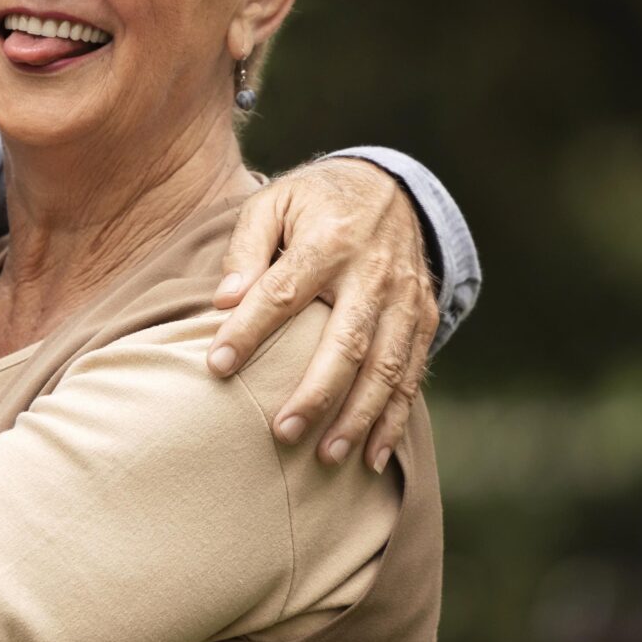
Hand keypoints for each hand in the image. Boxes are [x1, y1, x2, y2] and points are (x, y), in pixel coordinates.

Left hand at [206, 159, 439, 472]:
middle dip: (317, 392)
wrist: (389, 185)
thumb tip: (223, 301)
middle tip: (283, 432)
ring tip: (326, 456)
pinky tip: (371, 456)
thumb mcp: (273, 203)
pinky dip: (394, 418)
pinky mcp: (423, 316)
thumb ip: (246, 250)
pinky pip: (412, 374)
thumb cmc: (314, 201)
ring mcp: (405, 297)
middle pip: (346, 341)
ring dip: (358, 417)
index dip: (250, 331)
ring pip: (386, 367)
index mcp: (330, 239)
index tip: (217, 367)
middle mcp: (374, 272)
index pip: (284, 292)